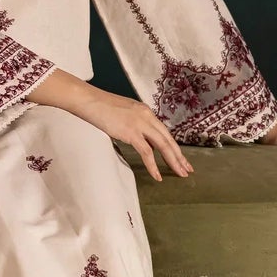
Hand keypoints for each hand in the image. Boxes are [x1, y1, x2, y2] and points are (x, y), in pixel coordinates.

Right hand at [78, 89, 192, 181]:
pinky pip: (147, 152)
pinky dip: (153, 165)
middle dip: (180, 156)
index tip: (182, 159)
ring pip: (163, 146)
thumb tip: (138, 137)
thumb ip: (133, 124)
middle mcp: (146, 116)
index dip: (174, 147)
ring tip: (180, 174)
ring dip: (172, 161)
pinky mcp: (131, 132)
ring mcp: (140, 124)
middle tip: (188, 170)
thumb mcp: (123, 114)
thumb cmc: (100, 107)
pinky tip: (157, 175)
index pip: (164, 132)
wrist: (89, 100)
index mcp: (145, 112)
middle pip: (168, 140)